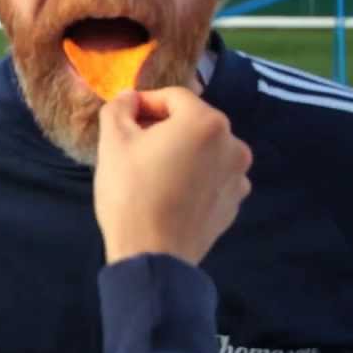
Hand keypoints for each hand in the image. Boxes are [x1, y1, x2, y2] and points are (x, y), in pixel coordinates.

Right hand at [93, 88, 252, 265]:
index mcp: (206, 121)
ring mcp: (239, 176)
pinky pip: (212, 177)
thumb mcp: (113, 141)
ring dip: (181, 152)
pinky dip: (194, 176)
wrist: (153, 255)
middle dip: (164, 128)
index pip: (173, 97)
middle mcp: (233, 143)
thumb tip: (130, 97)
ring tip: (153, 172)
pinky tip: (171, 193)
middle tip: (134, 146)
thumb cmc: (131, 192)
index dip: (145, 103)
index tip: (124, 120)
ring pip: (204, 149)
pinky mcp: (235, 203)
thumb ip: (120, 108)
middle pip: (192, 122)